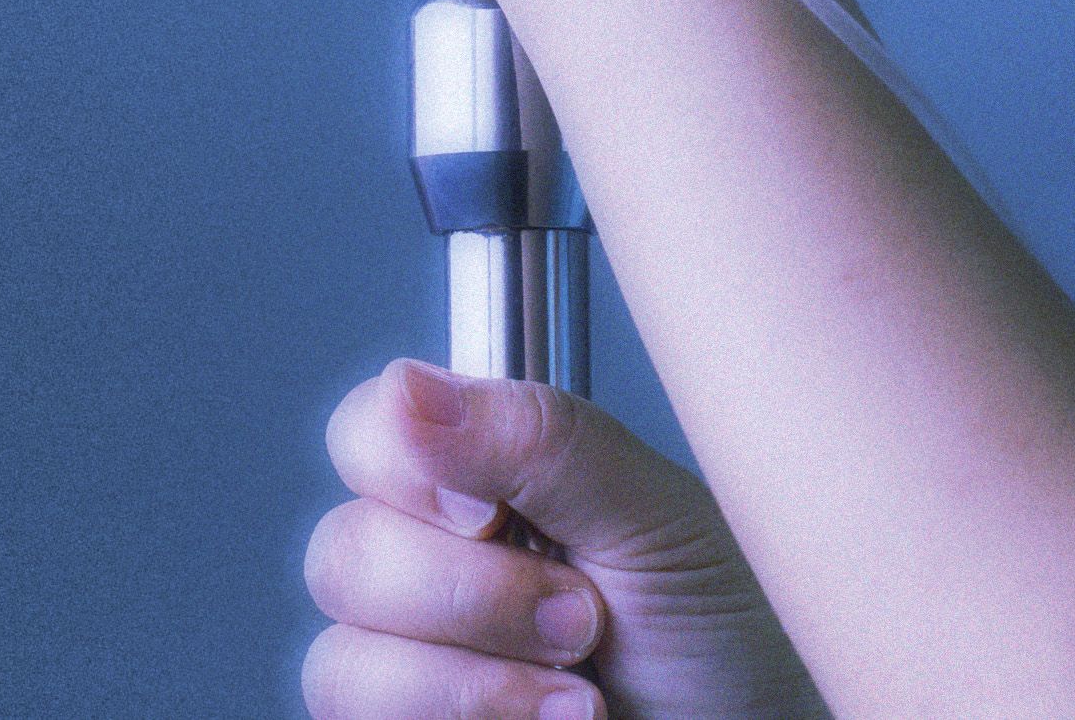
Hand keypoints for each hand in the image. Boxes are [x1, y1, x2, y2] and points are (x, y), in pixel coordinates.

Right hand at [303, 360, 828, 719]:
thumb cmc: (734, 629)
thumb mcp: (651, 513)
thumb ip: (534, 438)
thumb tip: (404, 386)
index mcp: (485, 476)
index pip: (366, 432)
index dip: (405, 467)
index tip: (494, 510)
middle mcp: (437, 564)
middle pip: (342, 555)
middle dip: (469, 598)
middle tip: (582, 617)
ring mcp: (425, 665)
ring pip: (340, 665)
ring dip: (470, 687)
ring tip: (582, 703)